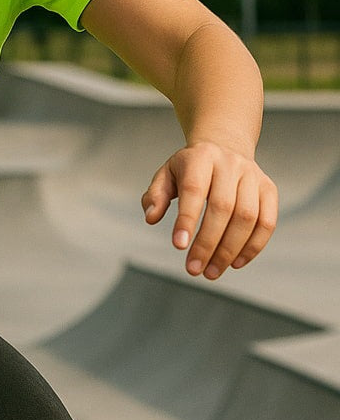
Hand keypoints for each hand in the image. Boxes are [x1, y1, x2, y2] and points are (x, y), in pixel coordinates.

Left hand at [142, 141, 277, 279]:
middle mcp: (230, 164)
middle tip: (194, 270)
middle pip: (223, 207)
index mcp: (200, 158)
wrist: (225, 147)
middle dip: (208, 243)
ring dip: (230, 250)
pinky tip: (235, 263)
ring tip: (212, 272)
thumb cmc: (190, 169)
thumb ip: (155, 196)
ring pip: (247, 217)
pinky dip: (253, 247)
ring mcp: (253, 176)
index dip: (187, 219)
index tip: (179, 246)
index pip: (194, 190)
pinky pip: (267, 222)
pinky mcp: (269, 189)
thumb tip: (151, 218)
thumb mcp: (166, 175)